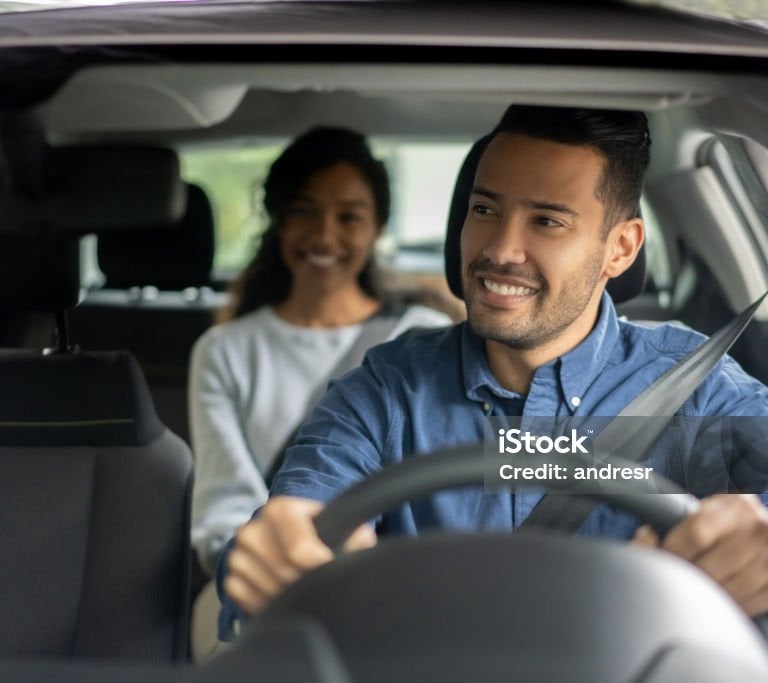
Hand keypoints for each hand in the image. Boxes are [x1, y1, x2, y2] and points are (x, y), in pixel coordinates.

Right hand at [223, 495, 376, 613]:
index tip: (331, 570)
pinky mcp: (231, 575)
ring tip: (302, 587)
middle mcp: (253, 527)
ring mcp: (238, 552)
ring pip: (265, 589)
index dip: (320, 566)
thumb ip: (358, 538)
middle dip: (306, 583)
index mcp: (280, 509)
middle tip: (320, 581)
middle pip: (284, 574)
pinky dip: (265, 603)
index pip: (300, 550)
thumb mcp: (345, 526)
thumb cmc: (325, 532)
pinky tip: (282, 594)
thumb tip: (360, 556)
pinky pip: (247, 599)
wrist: (298, 535)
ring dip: (287, 596)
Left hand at [633, 493, 767, 615]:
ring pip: (731, 589)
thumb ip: (671, 522)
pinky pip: (751, 603)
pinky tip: (719, 598)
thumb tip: (643, 541)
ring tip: (694, 590)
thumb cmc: (724, 522)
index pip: (697, 533)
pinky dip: (731, 605)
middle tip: (675, 579)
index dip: (674, 551)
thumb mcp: (703, 512)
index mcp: (736, 506)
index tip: (661, 560)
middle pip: (711, 566)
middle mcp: (759, 528)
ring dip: (707, 595)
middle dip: (687, 576)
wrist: (760, 529)